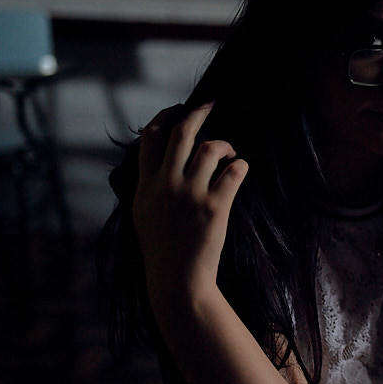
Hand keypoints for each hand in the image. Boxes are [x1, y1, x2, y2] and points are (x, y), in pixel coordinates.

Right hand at [132, 103, 247, 316]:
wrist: (177, 280)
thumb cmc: (162, 249)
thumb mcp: (142, 214)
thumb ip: (149, 186)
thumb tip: (158, 165)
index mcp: (145, 185)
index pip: (149, 137)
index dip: (165, 117)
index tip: (178, 109)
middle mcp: (166, 185)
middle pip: (182, 133)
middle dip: (198, 111)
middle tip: (211, 103)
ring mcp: (190, 195)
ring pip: (210, 148)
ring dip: (224, 145)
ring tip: (228, 154)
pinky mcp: (215, 207)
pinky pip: (234, 171)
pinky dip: (240, 165)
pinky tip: (240, 169)